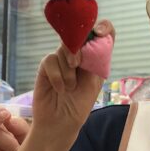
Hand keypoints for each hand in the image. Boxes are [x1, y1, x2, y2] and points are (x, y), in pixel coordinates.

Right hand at [31, 20, 114, 135]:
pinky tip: (60, 89)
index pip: (103, 33)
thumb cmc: (79, 106)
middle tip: (77, 65)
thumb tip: (93, 37)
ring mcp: (62, 59)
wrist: (61, 123)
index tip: (98, 32)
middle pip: (79, 36)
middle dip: (78, 49)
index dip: (103, 27)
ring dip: (68, 71)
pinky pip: (50, 60)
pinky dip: (57, 76)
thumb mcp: (93, 83)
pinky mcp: (46, 66)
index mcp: (96, 57)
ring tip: (70, 88)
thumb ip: (94, 60)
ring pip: (64, 49)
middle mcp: (79, 55)